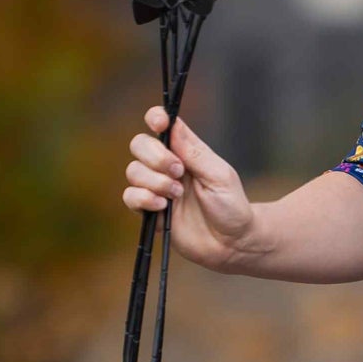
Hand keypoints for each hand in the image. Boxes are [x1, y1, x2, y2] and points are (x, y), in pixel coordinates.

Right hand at [124, 107, 260, 271]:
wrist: (232, 243)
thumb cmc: (231, 207)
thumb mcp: (219, 175)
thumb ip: (194, 151)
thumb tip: (173, 123)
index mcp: (185, 152)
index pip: (161, 126)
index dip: (155, 118)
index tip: (159, 123)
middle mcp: (166, 167)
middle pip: (139, 145)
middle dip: (155, 156)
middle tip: (179, 171)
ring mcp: (156, 188)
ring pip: (133, 171)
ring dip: (155, 181)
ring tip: (177, 194)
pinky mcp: (150, 211)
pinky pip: (130, 197)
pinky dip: (143, 198)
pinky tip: (162, 206)